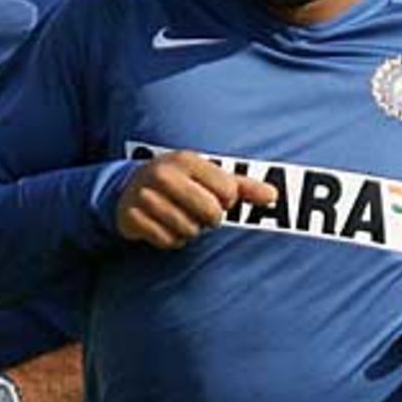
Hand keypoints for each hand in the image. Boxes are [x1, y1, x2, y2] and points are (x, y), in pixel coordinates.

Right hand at [115, 150, 276, 249]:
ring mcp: (146, 196)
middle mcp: (164, 174)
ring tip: (178, 216)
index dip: (226, 201)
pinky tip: (163, 226)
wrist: (127, 188)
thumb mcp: (208, 176)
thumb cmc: (179, 182)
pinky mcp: (133, 217)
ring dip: (189, 230)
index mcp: (186, 160)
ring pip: (189, 230)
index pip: (228, 192)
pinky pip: (168, 241)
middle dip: (209, 219)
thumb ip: (242, 186)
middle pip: (210, 214)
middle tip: (197, 211)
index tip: (214, 196)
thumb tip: (273, 195)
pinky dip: (171, 240)